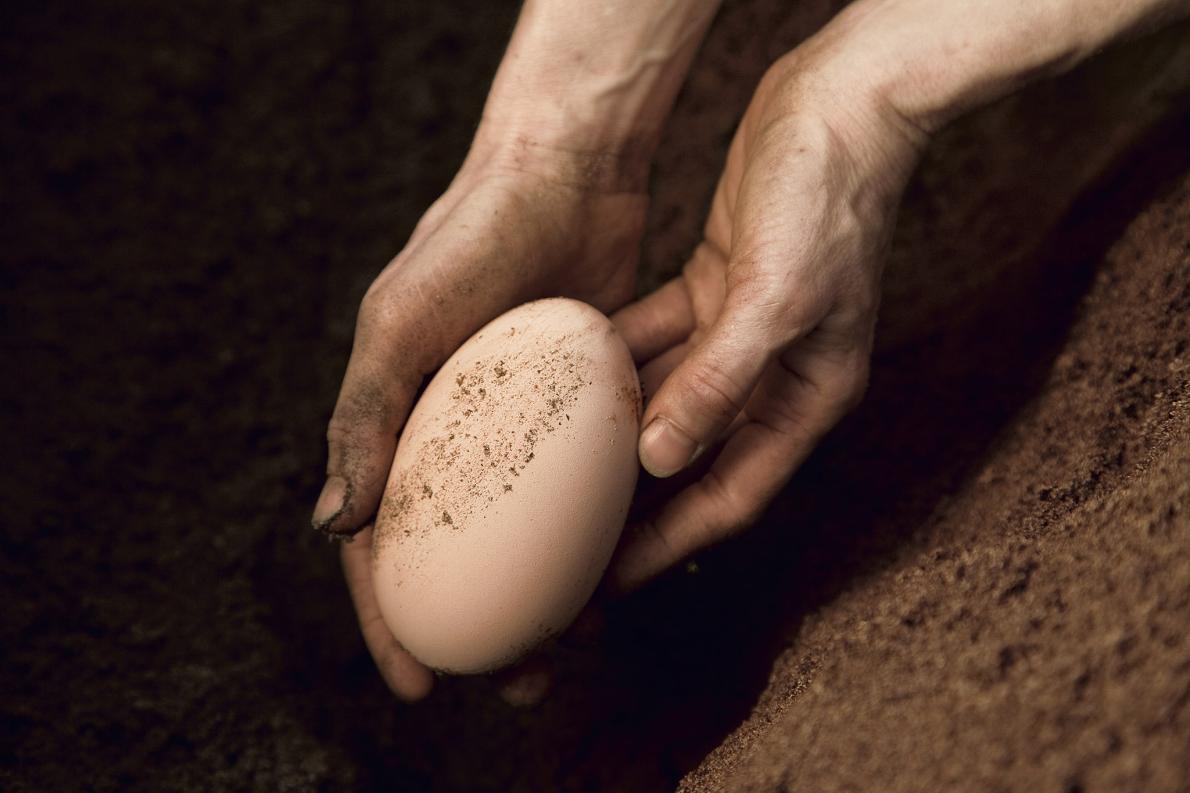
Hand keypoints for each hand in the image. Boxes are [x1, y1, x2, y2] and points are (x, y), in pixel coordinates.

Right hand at [315, 141, 647, 698]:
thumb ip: (363, 417)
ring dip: (547, 596)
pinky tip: (622, 576)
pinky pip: (587, 490)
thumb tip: (332, 528)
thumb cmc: (470, 238)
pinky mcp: (585, 408)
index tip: (421, 688)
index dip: (391, 623)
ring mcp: (525, 426)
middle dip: (483, 629)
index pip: (381, 545)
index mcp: (397, 424)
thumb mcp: (402, 321)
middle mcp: (457, 433)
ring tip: (577, 647)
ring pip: (531, 535)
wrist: (566, 171)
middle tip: (522, 681)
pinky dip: (596, 537)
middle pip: (462, 555)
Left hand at [608, 19, 924, 590]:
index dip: (669, 544)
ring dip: (614, 434)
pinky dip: (615, 362)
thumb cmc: (829, 198)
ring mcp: (744, 334)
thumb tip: (657, 459)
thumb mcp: (778, 296)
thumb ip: (720, 381)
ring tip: (551, 472)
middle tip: (566, 541)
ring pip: (667, 402)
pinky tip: (563, 378)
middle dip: (633, 505)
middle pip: (693, 462)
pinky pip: (656, 342)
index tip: (609, 582)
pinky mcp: (718, 289)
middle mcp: (776, 376)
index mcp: (808, 397)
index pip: (731, 495)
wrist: (842, 102)